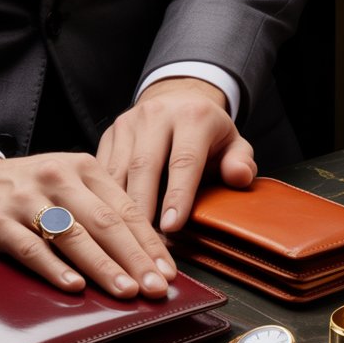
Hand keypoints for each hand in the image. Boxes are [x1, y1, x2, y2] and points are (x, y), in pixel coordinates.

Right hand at [0, 153, 173, 298]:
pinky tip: (75, 287)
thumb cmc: (32, 193)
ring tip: (125, 291)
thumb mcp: (71, 188)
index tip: (168, 273)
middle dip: (134, 259)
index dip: (149, 243)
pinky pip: (30, 247)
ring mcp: (26, 197)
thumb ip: (104, 212)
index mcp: (84, 168)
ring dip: (103, 266)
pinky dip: (54, 268)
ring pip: (72, 235)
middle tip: (155, 288)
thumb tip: (149, 257)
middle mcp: (57, 177)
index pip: (125, 210)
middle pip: (104, 222)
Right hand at [97, 77, 255, 232]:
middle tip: (145, 242)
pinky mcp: (109, 134)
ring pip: (118, 170)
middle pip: (144, 165)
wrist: (178, 100)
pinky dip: (105, 199)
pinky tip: (110, 223)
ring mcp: (128, 123)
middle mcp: (156, 115)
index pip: (184, 160)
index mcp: (192, 116)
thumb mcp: (234, 144)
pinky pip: (103, 171)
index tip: (172, 227)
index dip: (178, 196)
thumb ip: (240, 162)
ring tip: (126, 239)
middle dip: (143, 206)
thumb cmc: (209, 134)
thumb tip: (239, 176)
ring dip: (119, 207)